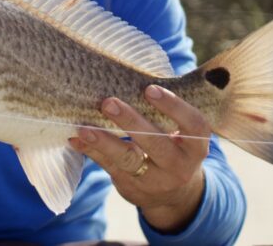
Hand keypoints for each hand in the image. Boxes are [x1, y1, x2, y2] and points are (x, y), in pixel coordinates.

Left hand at [69, 84, 208, 232]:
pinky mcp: (132, 187)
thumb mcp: (182, 134)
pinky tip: (76, 139)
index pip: (192, 125)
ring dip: (104, 142)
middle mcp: (179, 166)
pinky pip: (109, 167)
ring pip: (128, 159)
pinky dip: (91, 151)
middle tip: (108, 103)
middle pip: (156, 144)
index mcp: (196, 146)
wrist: (175, 196)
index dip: (173, 106)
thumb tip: (133, 77)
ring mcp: (155, 180)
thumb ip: (167, 111)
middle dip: (131, 122)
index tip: (150, 88)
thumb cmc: (174, 146)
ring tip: (84, 127)